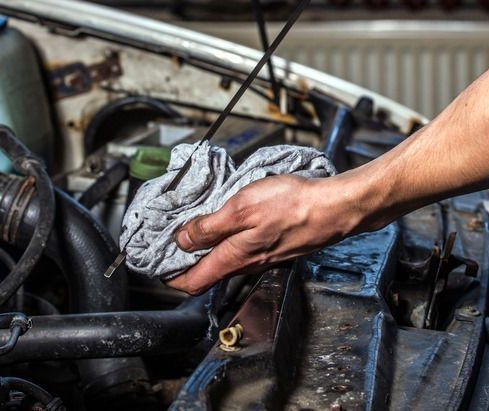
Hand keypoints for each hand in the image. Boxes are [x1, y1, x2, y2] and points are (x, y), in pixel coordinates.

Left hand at [165, 174, 361, 294]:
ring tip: (194, 227)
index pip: (192, 282)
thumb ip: (210, 227)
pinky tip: (229, 221)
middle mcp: (247, 263)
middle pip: (207, 272)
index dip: (170, 276)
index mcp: (234, 257)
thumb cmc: (292, 206)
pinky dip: (228, 240)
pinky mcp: (275, 246)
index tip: (155, 263)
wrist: (333, 208)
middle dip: (185, 260)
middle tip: (169, 240)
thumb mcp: (241, 208)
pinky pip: (243, 250)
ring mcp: (263, 257)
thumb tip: (182, 240)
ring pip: (225, 260)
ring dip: (207, 248)